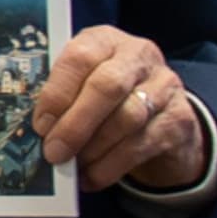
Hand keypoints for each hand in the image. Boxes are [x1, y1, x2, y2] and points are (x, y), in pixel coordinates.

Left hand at [32, 25, 208, 190]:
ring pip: (128, 118)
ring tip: (72, 166)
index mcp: (105, 40)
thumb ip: (62, 96)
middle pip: (107, 87)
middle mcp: (138, 56)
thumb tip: (37, 130)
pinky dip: (111, 166)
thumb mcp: (83, 83)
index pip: (80, 57)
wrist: (163, 116)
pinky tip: (92, 177)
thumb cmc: (108, 97)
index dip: (57, 93)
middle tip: (54, 151)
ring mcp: (165, 86)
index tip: (40, 124)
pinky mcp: (179, 120)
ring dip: (94, 148)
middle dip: (76, 124)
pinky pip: (143, 145)